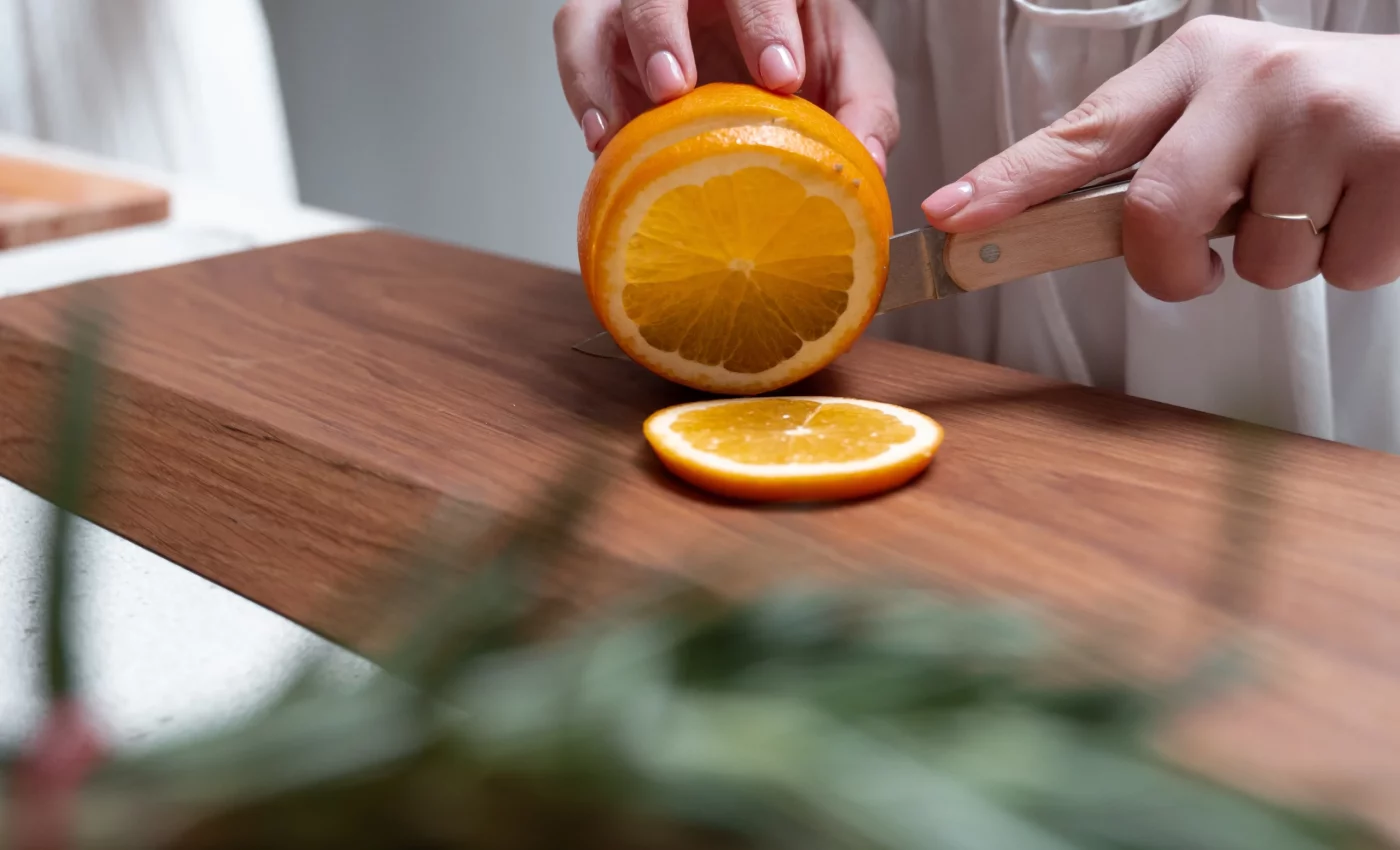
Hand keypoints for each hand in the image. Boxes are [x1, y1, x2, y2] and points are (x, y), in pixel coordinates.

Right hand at [552, 0, 897, 171]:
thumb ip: (865, 108)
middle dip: (662, 29)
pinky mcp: (600, 42)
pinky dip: (582, 93)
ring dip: (600, 65)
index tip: (780, 76)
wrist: (762, 72)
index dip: (763, 19)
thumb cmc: (801, 63)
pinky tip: (603, 142)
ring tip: (621, 126)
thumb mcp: (846, 73)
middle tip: (676, 87)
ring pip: (593, 13)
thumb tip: (866, 159)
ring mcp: (634, 8)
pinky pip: (574, 50)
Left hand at [921, 16, 1399, 300]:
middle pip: (1158, 215)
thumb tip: (1049, 227)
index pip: (1084, 133)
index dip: (1010, 183)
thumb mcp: (1232, 112)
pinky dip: (1357, 262)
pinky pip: (1341, 270)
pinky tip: (1373, 206)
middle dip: (1173, 269)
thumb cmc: (1322, 117)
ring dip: (1288, 260)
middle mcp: (1254, 76)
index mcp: (1197, 63)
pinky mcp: (1396, 159)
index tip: (949, 217)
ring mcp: (1326, 114)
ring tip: (1324, 199)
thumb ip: (1158, 161)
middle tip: (1203, 266)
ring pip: (1260, 261)